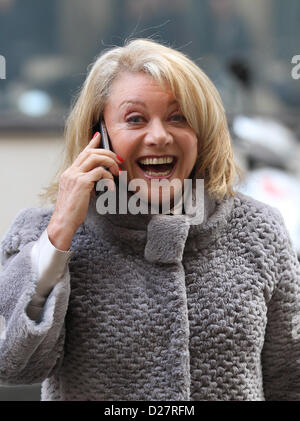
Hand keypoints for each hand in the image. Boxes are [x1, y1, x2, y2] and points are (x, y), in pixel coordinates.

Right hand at [47, 132, 122, 249]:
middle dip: (108, 154)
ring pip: (96, 158)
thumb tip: (98, 180)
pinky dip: (109, 178)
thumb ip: (86, 184)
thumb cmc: (72, 212)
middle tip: (119, 162)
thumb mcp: (79, 194)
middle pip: (91, 152)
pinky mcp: (82, 183)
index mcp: (69, 173)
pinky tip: (111, 188)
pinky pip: (100, 173)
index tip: (98, 136)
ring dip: (110, 163)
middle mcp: (70, 172)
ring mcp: (75, 176)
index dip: (91, 143)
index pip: (82, 153)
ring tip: (117, 173)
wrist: (63, 222)